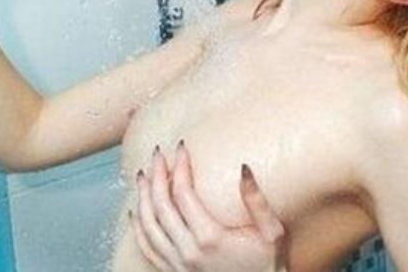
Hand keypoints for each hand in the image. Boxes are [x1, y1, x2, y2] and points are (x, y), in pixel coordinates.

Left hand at [130, 141, 288, 271]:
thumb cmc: (269, 267)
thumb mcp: (272, 233)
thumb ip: (257, 201)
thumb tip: (244, 168)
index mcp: (210, 237)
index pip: (183, 192)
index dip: (180, 166)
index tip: (181, 147)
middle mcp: (188, 252)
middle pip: (161, 205)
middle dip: (157, 174)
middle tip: (157, 153)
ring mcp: (178, 265)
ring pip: (148, 225)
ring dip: (143, 196)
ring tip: (143, 174)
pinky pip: (147, 248)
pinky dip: (137, 228)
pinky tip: (135, 211)